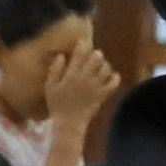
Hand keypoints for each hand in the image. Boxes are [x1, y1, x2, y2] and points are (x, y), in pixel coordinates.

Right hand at [38, 37, 124, 163]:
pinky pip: (114, 83)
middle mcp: (85, 77)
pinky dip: (115, 78)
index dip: (82, 45)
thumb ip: (55, 70)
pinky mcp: (103, 95)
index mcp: (71, 74)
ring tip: (101, 68)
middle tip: (93, 57)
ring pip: (106, 68)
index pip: (80, 53)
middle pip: (96, 57)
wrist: (69, 122)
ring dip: (104, 65)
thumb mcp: (50, 86)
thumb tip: (61, 55)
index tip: (82, 43)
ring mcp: (96, 86)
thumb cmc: (57, 104)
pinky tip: (112, 77)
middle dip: (95, 54)